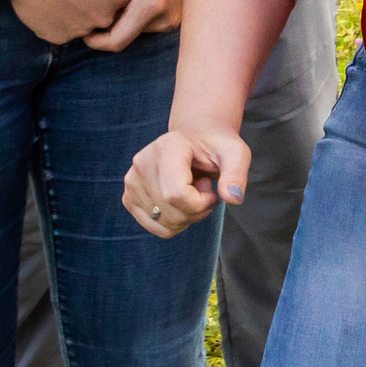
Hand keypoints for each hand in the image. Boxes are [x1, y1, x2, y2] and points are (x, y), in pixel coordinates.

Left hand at [86, 0, 189, 52]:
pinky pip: (145, 26)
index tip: (84, 29)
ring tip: (118, 0)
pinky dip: (135, 17)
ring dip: (123, 21)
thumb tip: (81, 13)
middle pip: (124, 37)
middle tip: (95, 10)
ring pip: (134, 32)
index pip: (115, 42)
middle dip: (107, 28)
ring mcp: (171, 22)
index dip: (95, 41)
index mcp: (149, 6)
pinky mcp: (173, 20)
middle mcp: (163, 19)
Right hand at [124, 123, 251, 239]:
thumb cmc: (217, 147)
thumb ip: (236, 173)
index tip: (211, 188)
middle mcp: (142, 162)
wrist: (196, 139)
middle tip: (203, 188)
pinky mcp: (129, 196)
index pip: (176, 194)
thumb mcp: (236, 153)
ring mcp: (132, 180)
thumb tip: (233, 199)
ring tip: (191, 191)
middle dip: (197, 211)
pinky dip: (173, 223)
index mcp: (167, 147)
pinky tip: (179, 200)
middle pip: (171, 213)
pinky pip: (155, 227)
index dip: (201, 202)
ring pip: (163, 224)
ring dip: (186, 217)